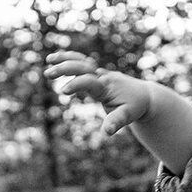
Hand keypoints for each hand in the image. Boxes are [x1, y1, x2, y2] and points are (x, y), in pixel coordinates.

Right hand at [47, 51, 168, 137]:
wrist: (143, 95)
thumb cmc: (135, 106)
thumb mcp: (128, 116)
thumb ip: (116, 122)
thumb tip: (106, 133)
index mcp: (107, 87)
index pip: (89, 82)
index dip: (76, 84)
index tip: (62, 91)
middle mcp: (102, 77)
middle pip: (83, 66)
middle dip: (65, 68)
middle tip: (48, 74)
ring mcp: (99, 73)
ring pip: (81, 60)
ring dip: (65, 59)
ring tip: (48, 60)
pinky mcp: (97, 73)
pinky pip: (81, 62)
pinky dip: (69, 58)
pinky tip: (55, 60)